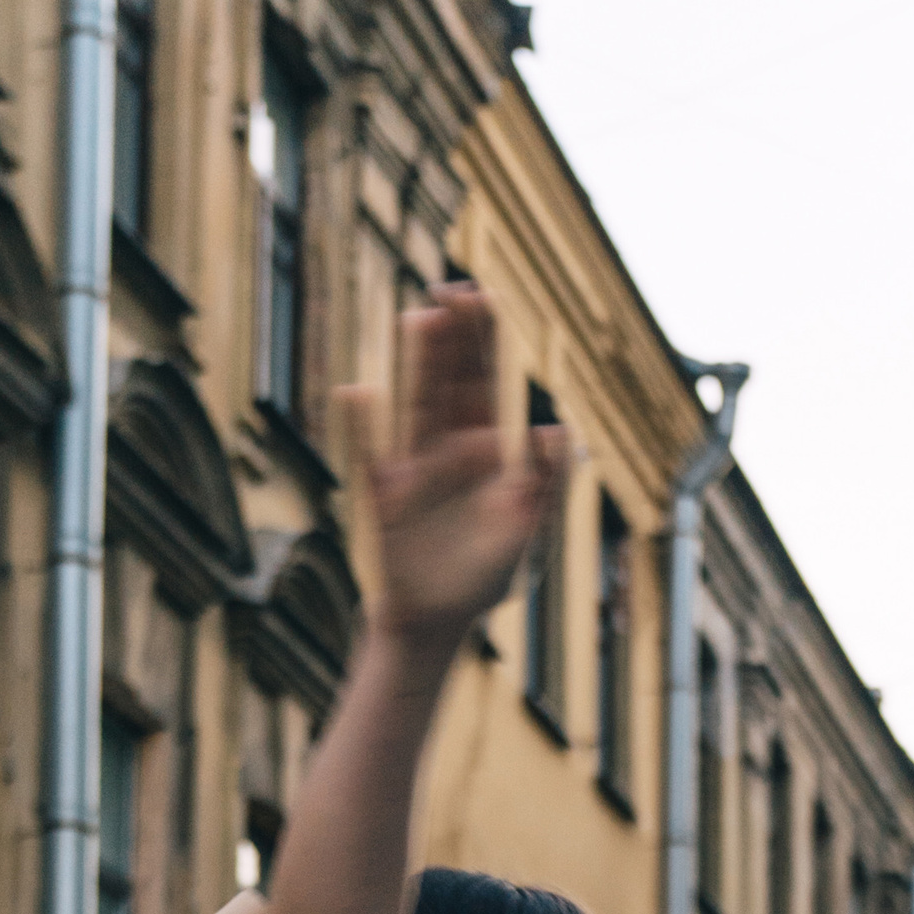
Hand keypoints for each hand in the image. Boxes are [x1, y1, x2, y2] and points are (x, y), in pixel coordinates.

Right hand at [341, 287, 572, 646]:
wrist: (437, 624)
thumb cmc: (482, 581)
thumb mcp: (527, 532)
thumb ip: (548, 483)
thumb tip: (553, 427)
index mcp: (484, 452)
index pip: (484, 384)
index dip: (483, 342)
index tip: (482, 297)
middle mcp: (446, 450)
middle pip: (450, 381)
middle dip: (454, 337)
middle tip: (454, 289)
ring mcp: (412, 468)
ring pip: (417, 404)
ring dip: (420, 364)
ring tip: (423, 318)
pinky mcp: (385, 497)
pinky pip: (372, 456)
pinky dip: (364, 428)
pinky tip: (359, 394)